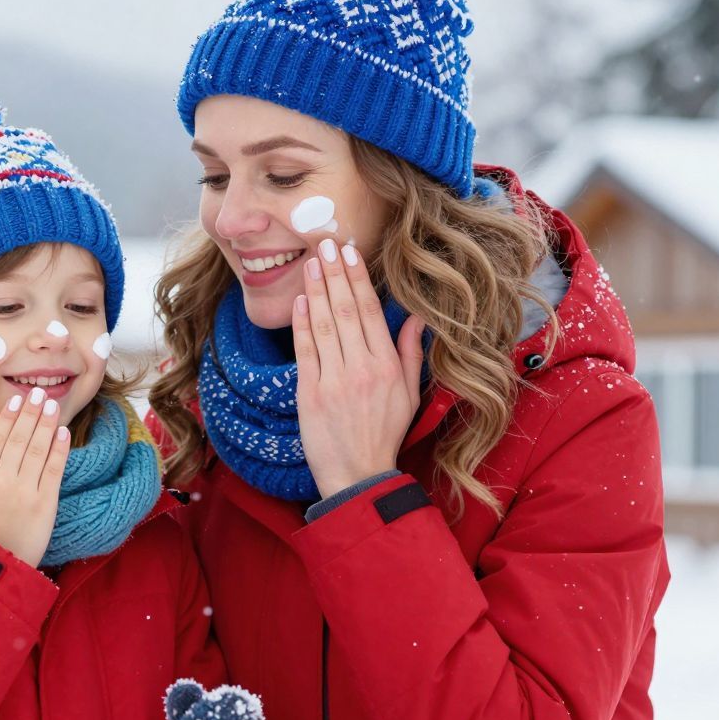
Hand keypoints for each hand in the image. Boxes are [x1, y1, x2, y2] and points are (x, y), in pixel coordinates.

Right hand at [0, 388, 69, 567]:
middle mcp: (3, 480)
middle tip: (39, 393)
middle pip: (19, 439)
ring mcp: (25, 491)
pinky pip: (54, 470)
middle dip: (30, 413)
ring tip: (52, 405)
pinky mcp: (45, 502)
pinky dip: (59, 449)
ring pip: (38, 450)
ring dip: (46, 424)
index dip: (8, 418)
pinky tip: (63, 431)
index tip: (17, 400)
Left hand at [292, 237, 425, 498]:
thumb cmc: (385, 434)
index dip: (358, 279)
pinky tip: (300, 299)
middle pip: (346, 310)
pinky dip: (302, 323)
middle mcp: (362, 368)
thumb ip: (412, 353)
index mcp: (388, 366)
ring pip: (324, 325)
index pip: (370, 312)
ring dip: (316, 289)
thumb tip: (418, 318)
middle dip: (335, 273)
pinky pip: (306, 351)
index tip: (350, 253)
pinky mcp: (310, 393)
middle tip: (325, 243)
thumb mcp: (409, 394)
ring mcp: (334, 380)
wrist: (359, 476)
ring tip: (311, 262)